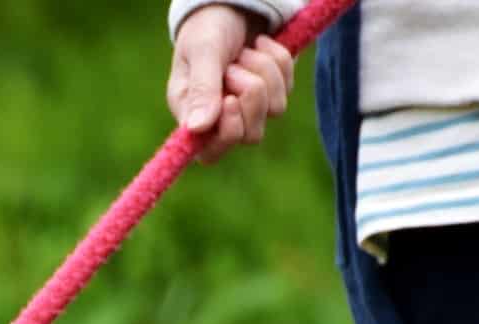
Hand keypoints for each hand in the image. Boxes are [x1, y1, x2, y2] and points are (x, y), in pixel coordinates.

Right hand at [167, 5, 294, 163]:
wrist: (233, 3)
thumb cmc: (208, 27)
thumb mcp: (203, 52)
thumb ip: (202, 89)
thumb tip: (196, 129)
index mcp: (190, 113)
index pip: (209, 153)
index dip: (227, 133)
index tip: (229, 100)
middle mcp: (218, 117)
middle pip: (249, 135)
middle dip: (251, 95)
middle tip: (236, 66)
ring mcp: (248, 107)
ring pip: (273, 111)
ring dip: (265, 73)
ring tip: (247, 51)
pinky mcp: (271, 93)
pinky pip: (287, 89)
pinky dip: (278, 62)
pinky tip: (261, 46)